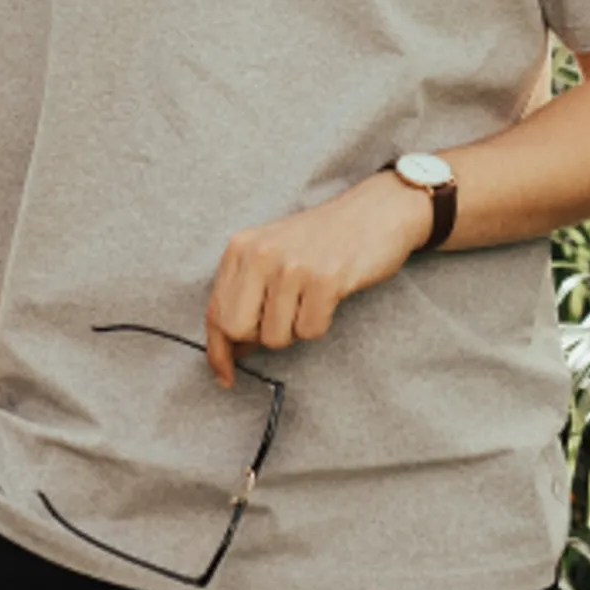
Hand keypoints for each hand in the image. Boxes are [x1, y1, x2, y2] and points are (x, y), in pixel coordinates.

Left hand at [204, 170, 432, 385]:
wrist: (375, 212)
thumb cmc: (322, 240)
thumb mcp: (272, 255)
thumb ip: (247, 294)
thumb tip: (233, 349)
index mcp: (241, 247)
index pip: (215, 311)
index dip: (218, 351)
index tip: (225, 376)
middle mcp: (260, 253)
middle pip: (237, 329)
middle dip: (259, 338)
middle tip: (284, 319)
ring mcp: (291, 266)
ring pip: (275, 336)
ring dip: (295, 330)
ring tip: (310, 299)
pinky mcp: (324, 280)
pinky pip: (310, 331)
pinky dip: (320, 324)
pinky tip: (329, 297)